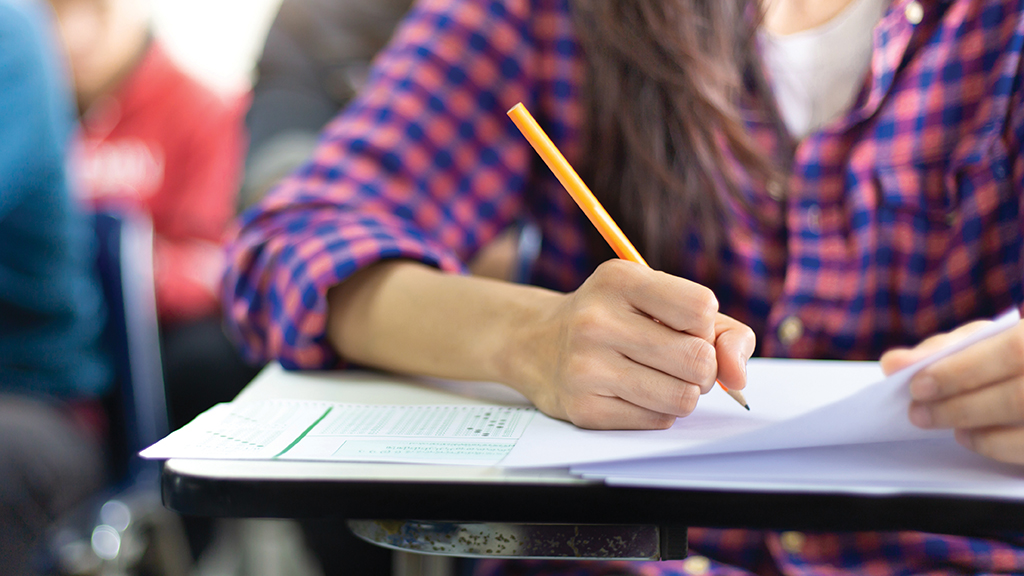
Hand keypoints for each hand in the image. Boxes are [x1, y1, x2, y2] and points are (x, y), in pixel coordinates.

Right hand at [509, 259, 754, 429]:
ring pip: (683, 398)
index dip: (705, 324)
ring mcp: (586, 367)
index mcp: (619, 280)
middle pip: (698, 360)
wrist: (537, 344)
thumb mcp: (658, 301)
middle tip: (678, 360)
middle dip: (702, 367)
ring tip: (659, 378)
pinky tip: (634, 393)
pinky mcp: (583, 408)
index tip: (682, 325)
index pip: (702, 308)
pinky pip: (657, 421)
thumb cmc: (614, 319)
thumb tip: (738, 376)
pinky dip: (658, 411)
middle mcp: (597, 321)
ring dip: (683, 393)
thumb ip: (719, 330)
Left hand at [880, 317, 1023, 463]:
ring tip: (934, 420)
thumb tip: (895, 362)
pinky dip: (993, 445)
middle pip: (1019, 396)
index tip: (917, 385)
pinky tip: (966, 436)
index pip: (1014, 351)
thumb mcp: (986, 339)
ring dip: (971, 424)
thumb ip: (944, 349)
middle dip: (959, 405)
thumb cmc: (1010, 353)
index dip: (962, 371)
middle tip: (917, 412)